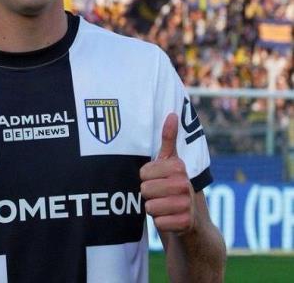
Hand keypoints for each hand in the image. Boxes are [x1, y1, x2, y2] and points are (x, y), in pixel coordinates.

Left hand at [140, 113, 194, 233]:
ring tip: (165, 207)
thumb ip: (169, 139)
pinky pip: (158, 223)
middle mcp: (185, 184)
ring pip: (150, 207)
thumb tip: (172, 113)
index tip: (157, 180)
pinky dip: (161, 224)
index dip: (146, 179)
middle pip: (145, 190)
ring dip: (154, 210)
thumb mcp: (171, 163)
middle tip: (161, 196)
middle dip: (149, 195)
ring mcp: (186, 204)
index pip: (143, 173)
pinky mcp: (185, 224)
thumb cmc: (174, 187)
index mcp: (178, 167)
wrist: (193, 222)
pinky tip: (170, 220)